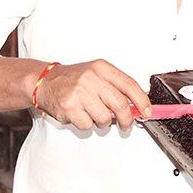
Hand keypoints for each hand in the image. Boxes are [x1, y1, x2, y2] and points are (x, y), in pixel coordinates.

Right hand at [34, 59, 150, 130]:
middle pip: (120, 104)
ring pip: (105, 119)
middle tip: (126, 123)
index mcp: (101, 68)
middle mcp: (91, 78)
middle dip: (127, 119)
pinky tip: (80, 114)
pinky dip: (87, 124)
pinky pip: (88, 125)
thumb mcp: (96, 74)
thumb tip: (136, 106)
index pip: (129, 84)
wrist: (45, 81)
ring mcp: (79, 92)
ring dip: (103, 122)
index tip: (147, 111)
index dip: (142, 100)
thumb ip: (116, 87)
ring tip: (94, 113)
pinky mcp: (69, 107)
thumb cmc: (74, 79)